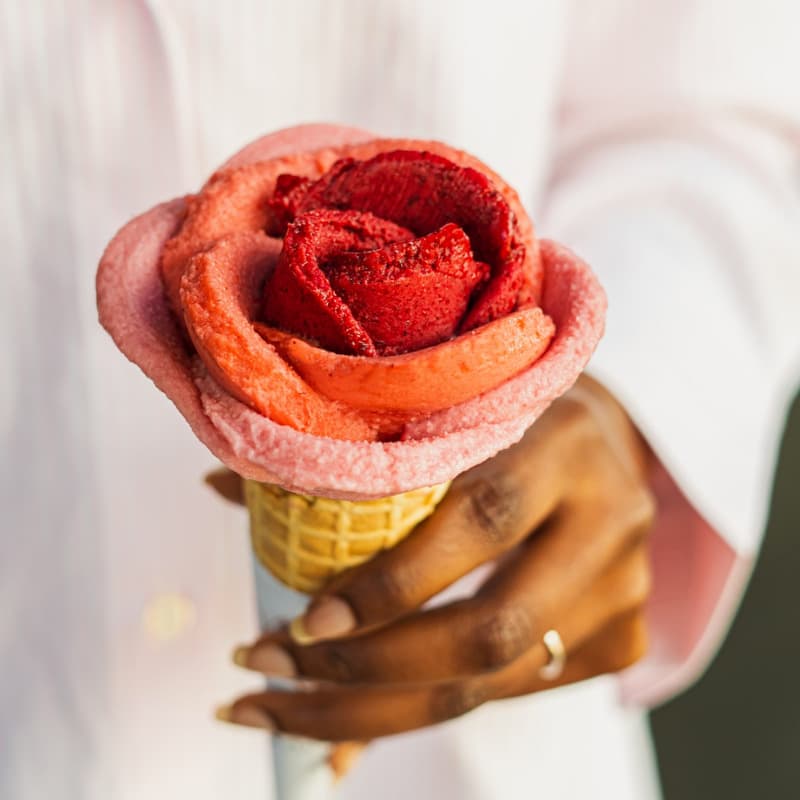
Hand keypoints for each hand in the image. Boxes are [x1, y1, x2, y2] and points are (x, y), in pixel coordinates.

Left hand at [212, 376, 654, 739]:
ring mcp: (625, 590)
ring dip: (376, 714)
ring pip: (492, 684)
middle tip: (269, 664)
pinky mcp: (622, 638)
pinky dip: (421, 713)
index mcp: (563, 440)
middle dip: (365, 671)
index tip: (301, 619)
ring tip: (283, 708)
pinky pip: (508, 695)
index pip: (481, 521)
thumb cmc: (507, 417)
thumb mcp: (448, 410)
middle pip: (488, 632)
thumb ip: (349, 453)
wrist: (605, 442)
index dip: (389, 583)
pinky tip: (350, 724)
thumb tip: (222, 486)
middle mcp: (608, 519)